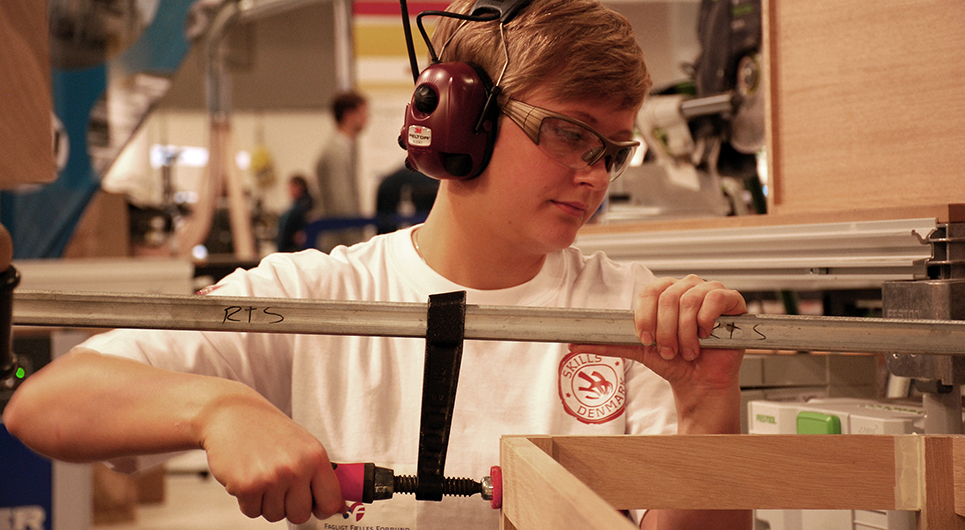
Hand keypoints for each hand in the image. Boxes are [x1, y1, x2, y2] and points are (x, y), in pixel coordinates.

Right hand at [198, 391, 345, 523]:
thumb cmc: (266, 429)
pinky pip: (252, 512)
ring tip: (261, 474)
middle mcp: (296, 467)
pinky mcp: (247, 486)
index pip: (330, 501)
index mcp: (315, 456)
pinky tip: (247, 475)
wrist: (230, 413)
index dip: (322, 508)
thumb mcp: (302, 445)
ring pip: (274, 515)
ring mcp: (272, 478)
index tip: (315, 506)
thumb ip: (318, 475)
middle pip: (300, 515)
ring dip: (266, 501)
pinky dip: (247, 500)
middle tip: (279, 484)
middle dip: (289, 506)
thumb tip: (337, 507)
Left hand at [569, 275, 746, 431]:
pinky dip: (707, 321)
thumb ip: (608, 344)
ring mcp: (710, 292)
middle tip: (669, 350)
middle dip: (666, 330)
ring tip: (687, 350)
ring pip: (690, 301)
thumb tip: (575, 343)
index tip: (647, 339)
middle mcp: (686, 288)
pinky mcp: (732, 301)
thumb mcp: (637, 350)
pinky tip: (706, 336)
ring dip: (685, 332)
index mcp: (664, 293)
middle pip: (668, 296)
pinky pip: (716, 298)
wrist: (699, 382)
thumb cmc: (673, 362)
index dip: (646, 317)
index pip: (649, 291)